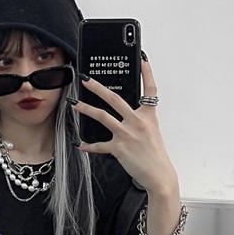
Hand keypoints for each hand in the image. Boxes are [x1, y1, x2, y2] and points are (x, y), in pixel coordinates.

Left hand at [72, 59, 179, 195]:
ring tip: (74, 104)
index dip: (147, 73)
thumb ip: (139, 120)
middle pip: (115, 99)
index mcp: (148, 115)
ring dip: (86, 109)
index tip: (142, 59)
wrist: (159, 175)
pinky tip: (81, 144)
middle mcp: (137, 121)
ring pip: (102, 117)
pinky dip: (89, 145)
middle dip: (97, 88)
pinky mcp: (119, 148)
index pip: (150, 90)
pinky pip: (99, 145)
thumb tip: (124, 114)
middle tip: (86, 80)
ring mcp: (127, 134)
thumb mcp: (152, 132)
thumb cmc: (155, 155)